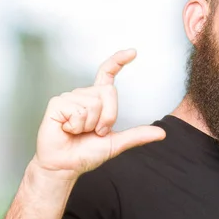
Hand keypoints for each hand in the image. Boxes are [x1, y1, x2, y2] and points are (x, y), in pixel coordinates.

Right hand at [31, 49, 165, 180]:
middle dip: (108, 117)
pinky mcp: (57, 104)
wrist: (65, 166)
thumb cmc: (86, 153)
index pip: (107, 74)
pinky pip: (79, 110)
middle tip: (95, 131)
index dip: (118, 61)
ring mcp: (69, 98)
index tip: (133, 52)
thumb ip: (137, 135)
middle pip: (109, 92)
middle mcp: (83, 95)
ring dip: (91, 124)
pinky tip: (67, 129)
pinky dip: (77, 125)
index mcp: (97, 100)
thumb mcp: (117, 143)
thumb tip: (162, 133)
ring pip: (95, 103)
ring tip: (79, 131)